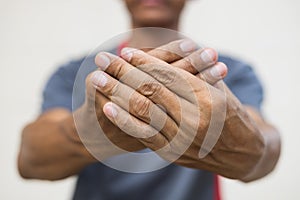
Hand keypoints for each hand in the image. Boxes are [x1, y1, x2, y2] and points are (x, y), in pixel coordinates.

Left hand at [93, 47, 264, 178]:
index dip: (143, 62)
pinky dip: (124, 120)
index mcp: (207, 99)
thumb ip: (196, 72)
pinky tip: (109, 107)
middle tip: (103, 59)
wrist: (239, 153)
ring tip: (97, 79)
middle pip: (148, 90)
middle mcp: (192, 119)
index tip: (126, 52)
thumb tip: (168, 52)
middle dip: (122, 73)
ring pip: (141, 112)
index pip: (167, 75)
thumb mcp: (220, 89)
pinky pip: (143, 134)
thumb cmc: (230, 114)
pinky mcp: (172, 153)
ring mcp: (181, 139)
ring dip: (115, 93)